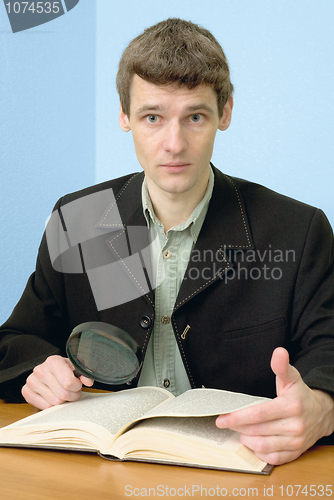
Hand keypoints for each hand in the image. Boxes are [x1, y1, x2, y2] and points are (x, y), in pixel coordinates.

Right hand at [21, 355, 93, 409]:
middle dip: (72, 395)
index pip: (68, 382)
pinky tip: (54, 396)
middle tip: (73, 391)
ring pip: (54, 402)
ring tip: (64, 393)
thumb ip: (85, 374)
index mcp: (53, 361)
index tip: (77, 385)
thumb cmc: (64, 369)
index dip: (76, 387)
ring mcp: (32, 381)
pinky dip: (52, 405)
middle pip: (62, 394)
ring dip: (63, 401)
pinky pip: (45, 407)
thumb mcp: (76, 368)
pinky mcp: (26, 391)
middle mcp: (40, 370)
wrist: (49, 370)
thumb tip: (88, 382)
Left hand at [216, 347, 333, 464]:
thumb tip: (278, 351)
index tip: (222, 418)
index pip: (258, 414)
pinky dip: (259, 453)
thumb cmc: (300, 395)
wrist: (322, 413)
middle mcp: (294, 426)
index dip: (237, 417)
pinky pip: (272, 458)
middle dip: (238, 427)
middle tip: (227, 422)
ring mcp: (296, 442)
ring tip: (241, 431)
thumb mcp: (291, 378)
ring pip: (263, 446)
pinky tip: (253, 443)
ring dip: (247, 440)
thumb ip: (281, 366)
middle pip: (257, 430)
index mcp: (290, 406)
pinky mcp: (295, 453)